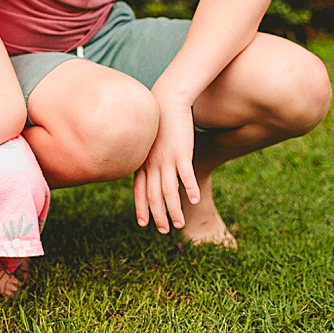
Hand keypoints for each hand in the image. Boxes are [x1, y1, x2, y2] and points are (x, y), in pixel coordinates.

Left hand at [132, 99, 200, 233]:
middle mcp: (152, 164)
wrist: (167, 101)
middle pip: (152, 195)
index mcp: (144, 162)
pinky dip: (190, 189)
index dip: (140, 207)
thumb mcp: (152, 142)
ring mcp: (166, 159)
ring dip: (174, 210)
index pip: (139, 190)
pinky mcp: (181, 152)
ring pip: (168, 190)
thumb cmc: (160, 121)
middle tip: (163, 231)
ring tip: (179, 225)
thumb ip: (150, 157)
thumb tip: (152, 169)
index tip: (143, 223)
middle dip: (157, 215)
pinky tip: (194, 201)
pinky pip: (185, 175)